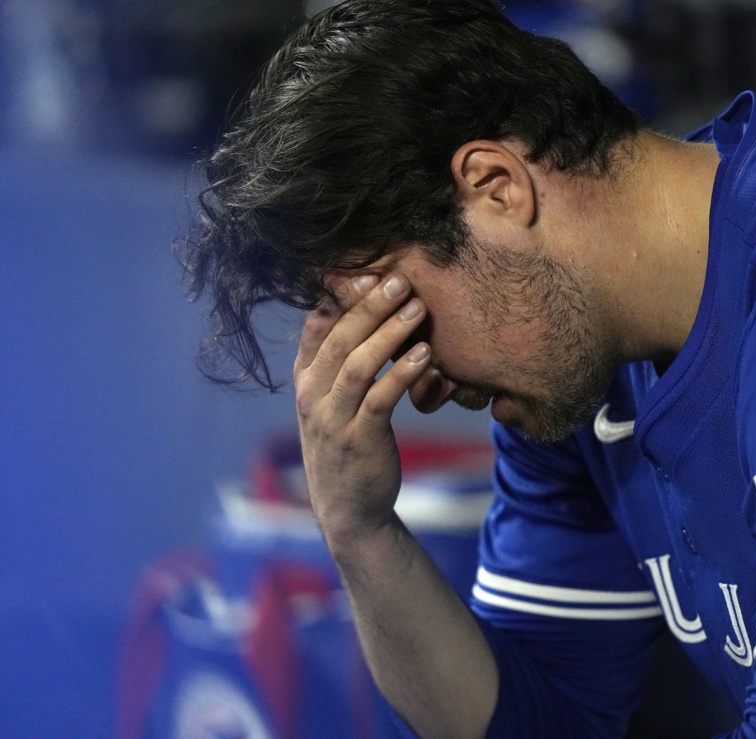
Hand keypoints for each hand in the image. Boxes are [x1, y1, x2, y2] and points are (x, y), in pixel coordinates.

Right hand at [294, 272, 431, 546]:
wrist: (350, 510)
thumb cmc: (350, 445)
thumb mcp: (335, 403)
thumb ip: (342, 363)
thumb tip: (368, 314)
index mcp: (305, 380)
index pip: (315, 327)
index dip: (341, 296)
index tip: (369, 270)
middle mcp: (312, 396)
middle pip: (338, 339)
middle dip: (369, 305)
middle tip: (401, 279)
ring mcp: (332, 419)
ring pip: (356, 364)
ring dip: (388, 333)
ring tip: (418, 308)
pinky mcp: (359, 440)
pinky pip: (379, 398)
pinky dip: (401, 373)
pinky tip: (424, 355)